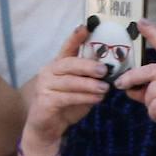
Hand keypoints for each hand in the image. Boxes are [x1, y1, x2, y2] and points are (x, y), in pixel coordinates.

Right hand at [23, 24, 111, 147]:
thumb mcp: (82, 88)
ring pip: (70, 82)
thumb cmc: (67, 104)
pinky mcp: (45, 101)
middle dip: (88, 66)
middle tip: (105, 70)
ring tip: (105, 89)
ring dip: (90, 85)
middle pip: (69, 63)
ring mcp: (44, 86)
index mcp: (59, 64)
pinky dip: (83, 97)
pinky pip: (67, 97)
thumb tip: (111, 68)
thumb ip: (91, 77)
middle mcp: (49, 71)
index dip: (76, 37)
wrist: (48, 128)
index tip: (86, 26)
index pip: (67, 47)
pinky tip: (96, 99)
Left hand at [115, 19, 155, 147]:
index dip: (153, 33)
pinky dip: (154, 114)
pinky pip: (155, 106)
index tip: (141, 22)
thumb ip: (155, 90)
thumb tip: (131, 89)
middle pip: (149, 70)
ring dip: (149, 105)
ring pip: (151, 91)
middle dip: (131, 78)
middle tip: (121, 84)